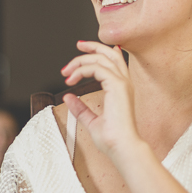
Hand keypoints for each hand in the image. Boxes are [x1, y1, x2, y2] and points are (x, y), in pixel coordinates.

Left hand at [60, 41, 143, 162]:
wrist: (121, 147)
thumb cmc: (112, 139)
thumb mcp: (91, 121)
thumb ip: (80, 108)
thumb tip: (69, 98)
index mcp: (122, 89)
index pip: (114, 61)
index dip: (99, 53)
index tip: (83, 51)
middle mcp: (125, 83)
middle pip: (110, 53)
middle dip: (92, 47)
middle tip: (78, 46)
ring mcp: (122, 83)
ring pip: (101, 58)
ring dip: (81, 61)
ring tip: (66, 71)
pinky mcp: (117, 86)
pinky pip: (96, 68)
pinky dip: (81, 70)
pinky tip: (72, 79)